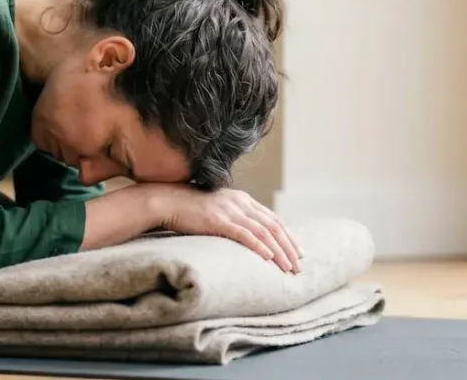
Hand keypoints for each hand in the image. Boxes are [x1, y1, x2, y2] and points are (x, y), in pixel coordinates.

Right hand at [149, 185, 303, 272]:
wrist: (167, 201)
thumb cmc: (190, 209)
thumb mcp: (218, 209)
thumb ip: (234, 217)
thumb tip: (249, 235)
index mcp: (243, 199)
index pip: (273, 219)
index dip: (289, 236)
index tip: (299, 252)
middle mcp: (240, 202)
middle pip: (274, 226)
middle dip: (289, 247)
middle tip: (299, 265)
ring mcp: (230, 210)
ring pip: (263, 232)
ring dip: (279, 252)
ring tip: (288, 268)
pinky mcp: (219, 220)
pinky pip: (245, 235)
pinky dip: (260, 247)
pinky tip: (268, 258)